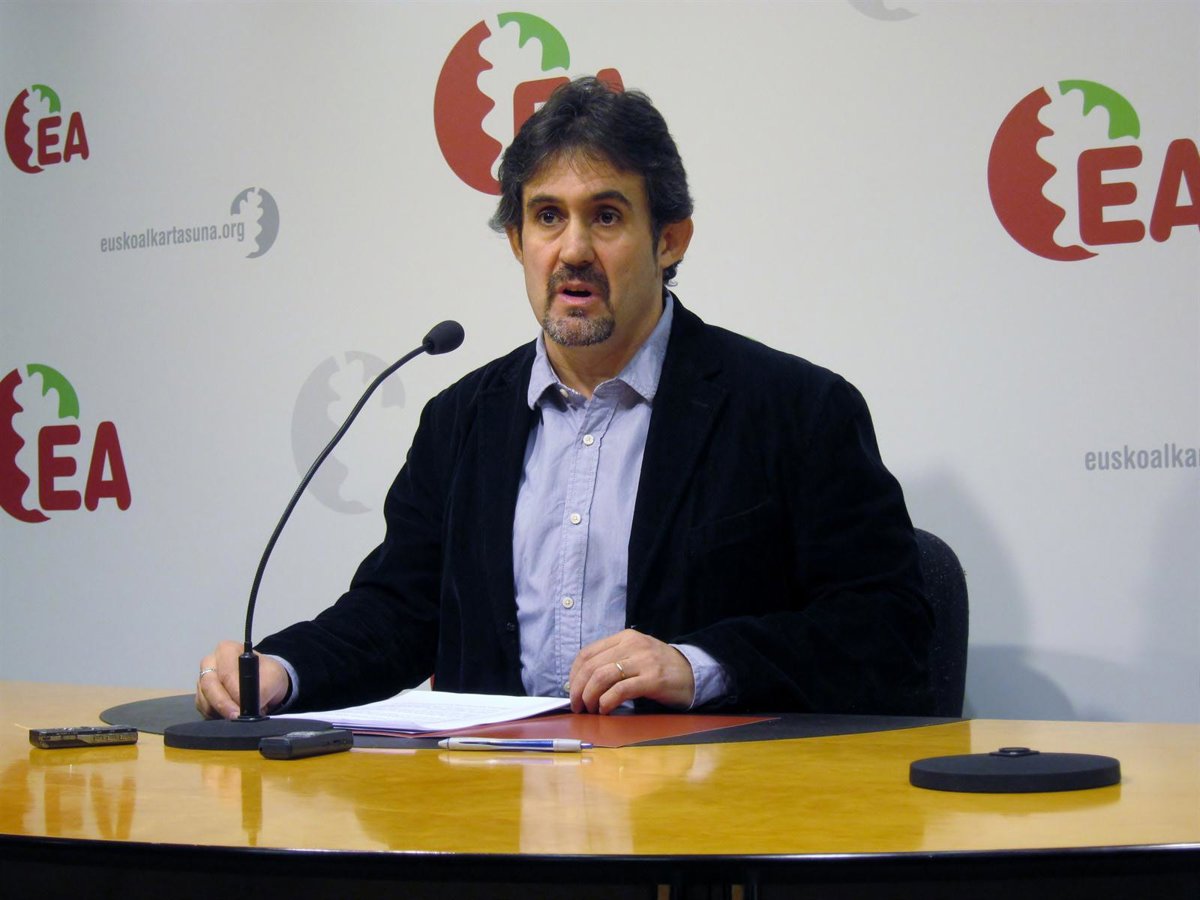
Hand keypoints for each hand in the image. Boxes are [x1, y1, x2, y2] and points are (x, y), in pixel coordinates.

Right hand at [194, 640, 289, 719]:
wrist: (265, 684)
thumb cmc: (267, 675)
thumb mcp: (273, 677)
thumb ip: (262, 689)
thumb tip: (248, 707)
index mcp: (227, 650)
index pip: (225, 672)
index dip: (233, 691)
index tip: (243, 706)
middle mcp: (210, 662)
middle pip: (209, 686)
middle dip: (224, 705)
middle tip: (238, 717)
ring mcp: (203, 680)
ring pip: (204, 700)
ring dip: (221, 712)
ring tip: (241, 716)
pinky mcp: (201, 697)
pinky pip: (204, 710)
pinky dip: (217, 716)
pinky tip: (231, 716)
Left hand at [568, 629, 694, 713]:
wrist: (693, 673)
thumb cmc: (660, 668)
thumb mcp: (635, 656)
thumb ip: (612, 662)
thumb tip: (580, 683)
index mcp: (624, 638)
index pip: (587, 653)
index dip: (574, 675)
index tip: (572, 691)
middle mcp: (632, 645)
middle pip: (591, 666)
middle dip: (578, 689)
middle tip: (578, 706)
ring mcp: (643, 661)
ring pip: (602, 677)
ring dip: (590, 697)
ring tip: (590, 710)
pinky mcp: (653, 679)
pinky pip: (621, 690)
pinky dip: (607, 702)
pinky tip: (605, 710)